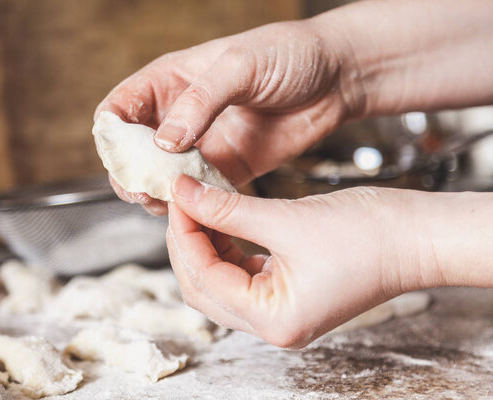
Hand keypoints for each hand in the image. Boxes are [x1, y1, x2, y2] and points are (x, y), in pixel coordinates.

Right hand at [96, 20, 360, 214]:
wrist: (336, 78)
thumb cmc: (289, 54)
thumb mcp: (240, 66)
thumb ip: (200, 102)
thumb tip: (164, 141)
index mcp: (170, 81)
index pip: (120, 109)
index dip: (111, 134)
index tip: (120, 157)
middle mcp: (180, 115)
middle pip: (134, 151)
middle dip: (131, 173)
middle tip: (143, 190)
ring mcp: (202, 145)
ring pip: (162, 177)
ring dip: (157, 194)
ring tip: (166, 203)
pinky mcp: (226, 169)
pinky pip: (198, 192)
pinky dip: (190, 205)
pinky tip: (196, 209)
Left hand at [166, 175, 447, 347]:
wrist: (417, 236)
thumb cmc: (368, 234)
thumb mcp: (286, 219)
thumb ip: (228, 209)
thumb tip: (185, 192)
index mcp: (274, 320)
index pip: (204, 278)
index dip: (184, 233)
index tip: (178, 194)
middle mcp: (273, 325)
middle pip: (204, 287)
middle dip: (188, 242)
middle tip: (183, 200)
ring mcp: (280, 311)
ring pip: (219, 280)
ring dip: (205, 243)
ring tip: (198, 204)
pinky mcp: (286, 293)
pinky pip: (240, 273)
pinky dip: (226, 246)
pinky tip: (220, 218)